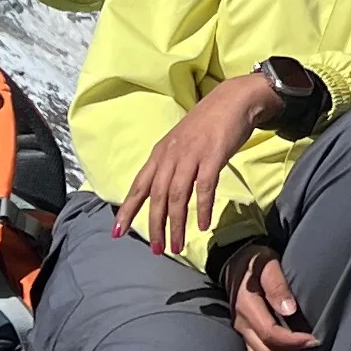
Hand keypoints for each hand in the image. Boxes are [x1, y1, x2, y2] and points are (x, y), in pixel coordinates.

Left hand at [115, 71, 283, 257]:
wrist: (233, 100)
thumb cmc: (207, 124)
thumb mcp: (180, 144)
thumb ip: (170, 166)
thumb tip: (161, 194)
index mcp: (160, 154)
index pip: (139, 185)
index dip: (127, 209)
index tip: (117, 232)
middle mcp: (171, 155)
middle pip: (156, 196)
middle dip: (155, 226)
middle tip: (157, 250)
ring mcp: (191, 155)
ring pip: (177, 195)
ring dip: (176, 223)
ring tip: (177, 245)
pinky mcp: (213, 155)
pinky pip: (205, 186)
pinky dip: (203, 207)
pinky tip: (202, 225)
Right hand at [215, 243, 316, 350]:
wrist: (235, 263)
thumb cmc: (256, 261)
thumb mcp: (267, 264)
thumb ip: (277, 285)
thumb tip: (289, 310)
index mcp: (247, 306)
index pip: (270, 333)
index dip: (293, 341)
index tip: (314, 339)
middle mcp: (242, 324)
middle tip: (315, 349)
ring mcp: (242, 334)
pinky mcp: (245, 338)